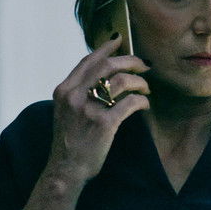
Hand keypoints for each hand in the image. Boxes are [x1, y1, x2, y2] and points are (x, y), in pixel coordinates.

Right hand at [44, 33, 150, 183]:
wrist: (66, 168)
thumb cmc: (69, 142)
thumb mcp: (64, 112)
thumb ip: (77, 93)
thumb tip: (100, 75)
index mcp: (64, 90)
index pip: (88, 60)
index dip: (106, 48)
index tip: (120, 40)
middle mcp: (74, 96)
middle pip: (107, 65)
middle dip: (130, 61)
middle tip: (143, 65)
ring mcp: (88, 109)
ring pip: (121, 81)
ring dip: (139, 81)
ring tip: (146, 87)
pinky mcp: (104, 123)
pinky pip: (130, 103)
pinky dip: (142, 100)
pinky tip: (146, 104)